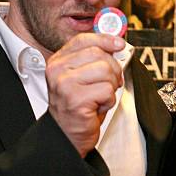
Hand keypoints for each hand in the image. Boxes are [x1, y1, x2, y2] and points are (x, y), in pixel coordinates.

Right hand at [46, 33, 124, 156]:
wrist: (66, 135)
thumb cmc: (77, 109)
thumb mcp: (81, 79)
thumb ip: (92, 60)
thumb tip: (115, 45)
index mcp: (57, 62)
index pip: (83, 40)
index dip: (105, 39)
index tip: (118, 44)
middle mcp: (58, 71)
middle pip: (99, 54)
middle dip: (112, 70)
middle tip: (108, 84)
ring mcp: (65, 84)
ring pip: (106, 71)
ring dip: (111, 87)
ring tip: (100, 97)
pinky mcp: (77, 99)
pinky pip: (107, 90)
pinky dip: (109, 101)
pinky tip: (98, 107)